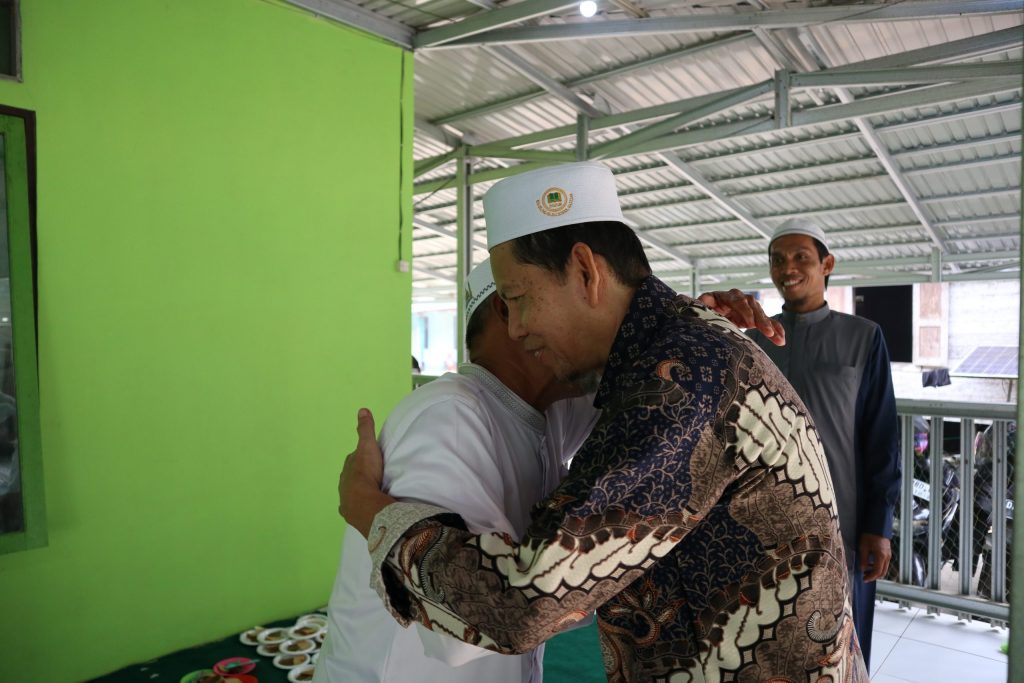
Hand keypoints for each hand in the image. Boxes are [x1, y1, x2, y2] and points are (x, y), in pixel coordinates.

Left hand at [338, 408, 394, 537]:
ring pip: (352, 493)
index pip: (353, 460)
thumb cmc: (367, 474)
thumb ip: (365, 430)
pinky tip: (364, 508)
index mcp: (348, 468)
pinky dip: (359, 507)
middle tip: (372, 475)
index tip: (370, 457)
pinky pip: (354, 509)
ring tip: (371, 492)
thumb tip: (362, 409)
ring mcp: (346, 500)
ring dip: (359, 492)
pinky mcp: (351, 514)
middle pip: (351, 477)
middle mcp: (344, 484)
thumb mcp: (368, 447)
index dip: (360, 458)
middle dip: (359, 475)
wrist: (365, 504)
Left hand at [698, 289, 784, 345]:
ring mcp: (749, 308)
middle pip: (753, 306)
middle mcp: (741, 299)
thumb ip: (703, 304)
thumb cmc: (704, 310)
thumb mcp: (701, 307)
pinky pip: (767, 323)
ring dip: (771, 327)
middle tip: (767, 332)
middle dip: (761, 319)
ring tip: (778, 339)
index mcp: (726, 296)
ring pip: (762, 315)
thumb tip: (703, 300)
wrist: (709, 314)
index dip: (745, 311)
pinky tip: (781, 339)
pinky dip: (775, 330)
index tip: (750, 323)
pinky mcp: (755, 318)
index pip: (738, 300)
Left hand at [858, 533, 891, 581]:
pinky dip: (878, 566)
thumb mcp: (863, 547)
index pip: (877, 572)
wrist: (877, 526)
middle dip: (873, 576)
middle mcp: (887, 557)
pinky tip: (870, 564)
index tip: (864, 579)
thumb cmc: (869, 535)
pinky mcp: (888, 552)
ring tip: (866, 570)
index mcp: (881, 556)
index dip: (870, 577)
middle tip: (865, 577)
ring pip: (884, 568)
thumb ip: (863, 559)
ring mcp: (888, 555)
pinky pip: (884, 563)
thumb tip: (863, 569)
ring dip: (876, 571)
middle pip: (882, 572)